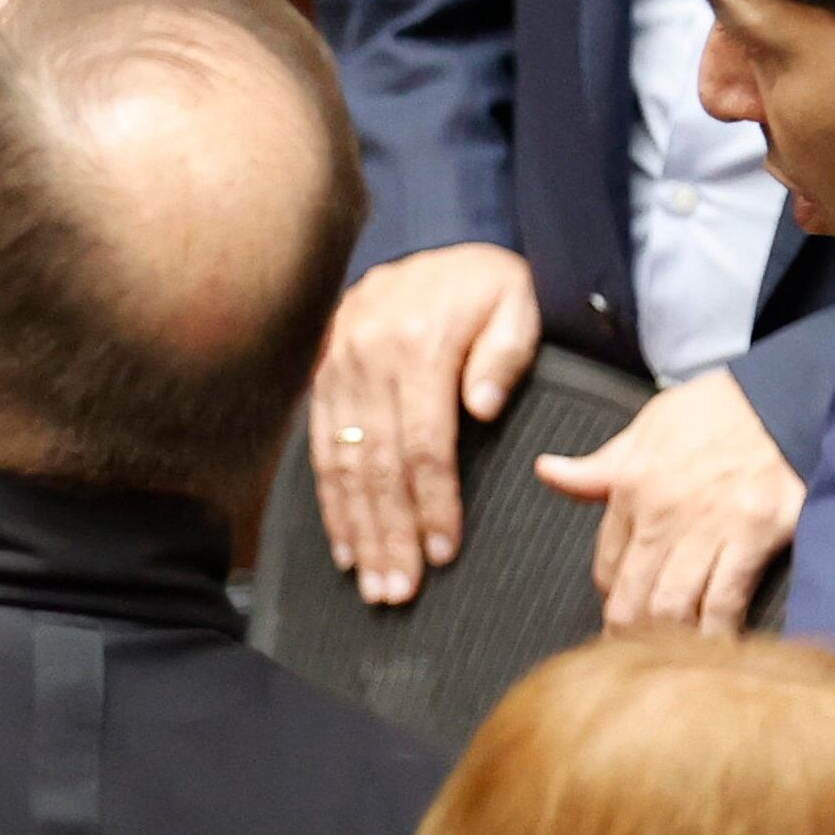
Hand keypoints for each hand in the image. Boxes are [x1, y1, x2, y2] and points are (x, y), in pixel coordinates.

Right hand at [310, 245, 539, 603]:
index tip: (442, 551)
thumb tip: (484, 406)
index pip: (422, 442)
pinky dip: (330, 501)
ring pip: (342, 462)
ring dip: (357, 529)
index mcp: (417, 342)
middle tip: (398, 590)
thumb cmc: (486, 284)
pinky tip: (343, 544)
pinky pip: (319, 446)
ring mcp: (336, 364)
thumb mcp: (514, 301)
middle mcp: (366, 355)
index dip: (430, 502)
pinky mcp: (321, 374)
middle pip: (376, 463)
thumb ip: (505, 352)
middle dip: (388, 533)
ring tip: (373, 582)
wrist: (436, 244)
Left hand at [537, 366, 803, 636]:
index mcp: (631, 486)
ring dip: (668, 643)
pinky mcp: (755, 536)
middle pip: (632, 597)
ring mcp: (710, 527)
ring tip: (671, 664)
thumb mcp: (646, 429)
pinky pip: (725, 601)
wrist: (782, 397)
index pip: (606, 564)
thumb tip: (546, 472)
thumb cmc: (715, 412)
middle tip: (637, 660)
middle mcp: (664, 512)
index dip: (611, 596)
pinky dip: (717, 633)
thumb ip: (598, 467)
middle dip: (629, 636)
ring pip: (672, 608)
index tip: (622, 613)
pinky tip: (715, 651)